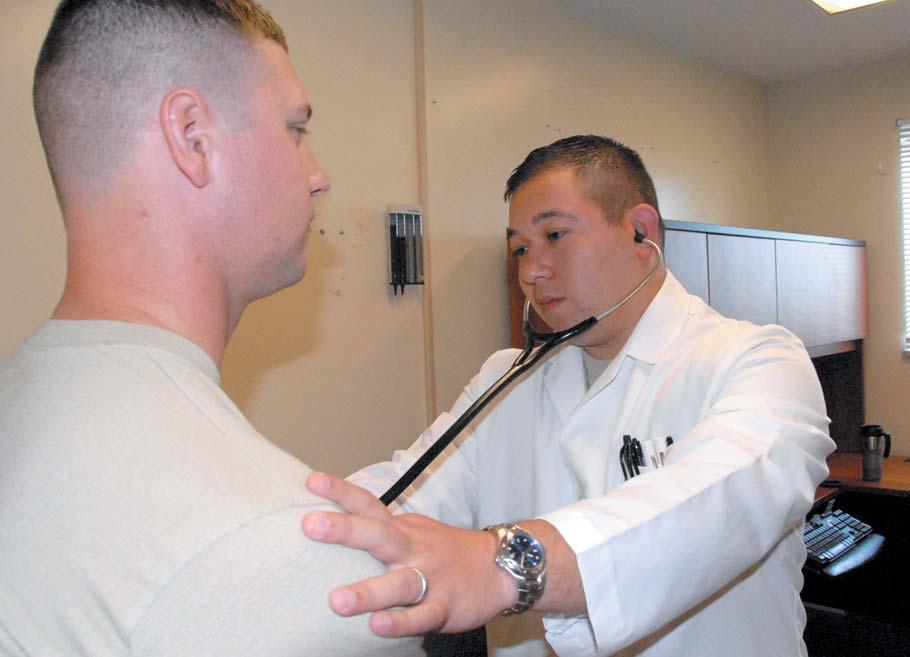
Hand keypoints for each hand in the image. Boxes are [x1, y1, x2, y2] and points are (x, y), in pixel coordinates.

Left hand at [301, 472, 514, 636]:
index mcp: (401, 529)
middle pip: (379, 536)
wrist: (501, 566)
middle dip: (345, 530)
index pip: (368, 504)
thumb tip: (330, 525)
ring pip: (399, 583)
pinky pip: (421, 615)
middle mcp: (413, 548)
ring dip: (368, 591)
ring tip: (337, 601)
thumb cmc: (443, 550)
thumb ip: (378, 530)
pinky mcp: (445, 606)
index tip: (311, 480)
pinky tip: (378, 626)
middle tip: (311, 524)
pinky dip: (401, 622)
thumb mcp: (412, 530)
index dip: (340, 491)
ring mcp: (431, 577)